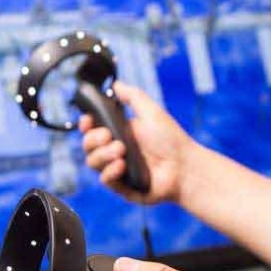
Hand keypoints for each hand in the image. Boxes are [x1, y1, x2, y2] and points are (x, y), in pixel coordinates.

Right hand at [79, 81, 197, 204]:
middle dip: (93, 139)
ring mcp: (118, 170)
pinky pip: (105, 180)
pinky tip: (122, 165)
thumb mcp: (151, 111)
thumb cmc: (171, 139)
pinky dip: (110, 171)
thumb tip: (115, 84)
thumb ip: (132, 96)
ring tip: (121, 150)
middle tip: (109, 136)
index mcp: (120, 133)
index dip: (86, 125)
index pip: (92, 129)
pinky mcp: (122, 187)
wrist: (185, 166)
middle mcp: (115, 151)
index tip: (88, 121)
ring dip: (103, 155)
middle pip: (88, 146)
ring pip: (92, 163)